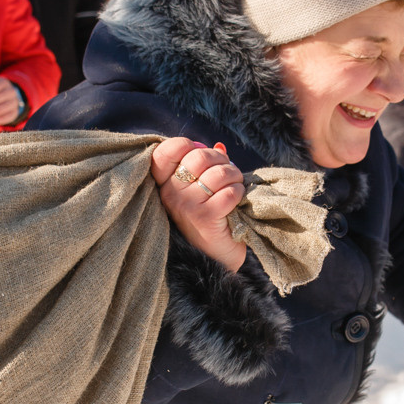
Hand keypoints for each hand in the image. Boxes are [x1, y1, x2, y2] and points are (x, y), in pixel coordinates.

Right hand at [151, 137, 246, 272]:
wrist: (215, 258)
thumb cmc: (209, 217)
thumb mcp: (200, 189)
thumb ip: (206, 166)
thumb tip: (219, 146)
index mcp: (164, 185)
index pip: (165, 151)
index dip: (186, 146)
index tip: (200, 157)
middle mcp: (170, 194)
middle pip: (198, 156)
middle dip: (220, 160)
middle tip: (228, 173)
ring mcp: (186, 206)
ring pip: (217, 174)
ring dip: (234, 177)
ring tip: (235, 186)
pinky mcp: (205, 218)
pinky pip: (229, 192)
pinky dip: (239, 193)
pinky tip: (236, 201)